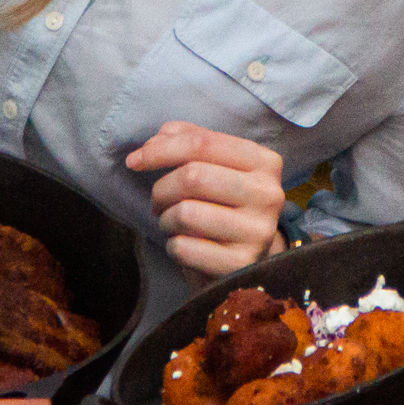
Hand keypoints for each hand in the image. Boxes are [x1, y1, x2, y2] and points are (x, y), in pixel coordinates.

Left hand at [126, 121, 286, 278]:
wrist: (247, 260)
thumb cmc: (224, 205)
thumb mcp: (217, 167)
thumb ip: (190, 142)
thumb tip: (155, 140)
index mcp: (264, 161)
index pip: (202, 143)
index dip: (160, 150)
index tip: (134, 161)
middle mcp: (268, 194)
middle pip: (192, 177)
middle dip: (162, 189)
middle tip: (158, 202)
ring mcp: (258, 232)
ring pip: (185, 214)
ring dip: (166, 219)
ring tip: (173, 224)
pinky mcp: (241, 264)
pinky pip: (184, 248)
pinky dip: (173, 246)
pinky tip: (185, 246)